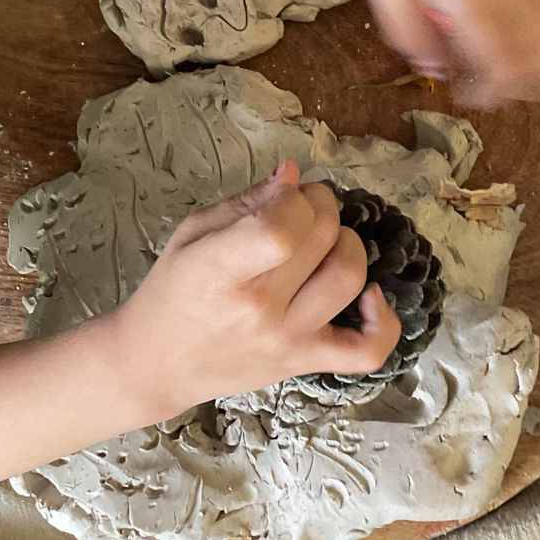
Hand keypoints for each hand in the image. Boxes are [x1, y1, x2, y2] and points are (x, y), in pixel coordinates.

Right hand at [112, 162, 399, 417]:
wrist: (157, 364)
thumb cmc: (172, 293)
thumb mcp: (193, 235)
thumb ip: (246, 203)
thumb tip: (294, 175)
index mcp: (220, 270)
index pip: (282, 226)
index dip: (295, 199)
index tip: (283, 198)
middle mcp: (259, 307)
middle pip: (323, 238)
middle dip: (321, 207)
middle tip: (303, 209)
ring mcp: (287, 338)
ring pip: (349, 276)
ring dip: (347, 244)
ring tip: (324, 244)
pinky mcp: (306, 362)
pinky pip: (367, 350)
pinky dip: (382, 320)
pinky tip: (366, 295)